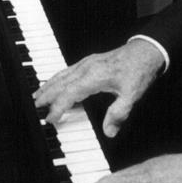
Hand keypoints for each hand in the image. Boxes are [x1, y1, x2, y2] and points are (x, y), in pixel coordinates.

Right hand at [33, 38, 163, 137]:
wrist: (147, 50)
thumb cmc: (139, 70)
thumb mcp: (132, 96)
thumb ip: (119, 114)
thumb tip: (109, 132)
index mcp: (94, 77)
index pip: (69, 94)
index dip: (58, 108)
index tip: (50, 119)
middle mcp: (87, 68)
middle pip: (60, 83)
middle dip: (46, 95)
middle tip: (34, 106)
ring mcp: (87, 63)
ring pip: (62, 74)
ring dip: (48, 85)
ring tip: (37, 95)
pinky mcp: (91, 61)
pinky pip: (68, 70)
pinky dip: (57, 78)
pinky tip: (55, 83)